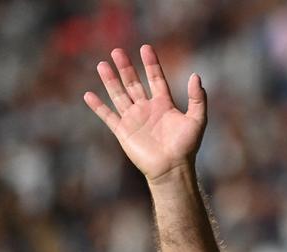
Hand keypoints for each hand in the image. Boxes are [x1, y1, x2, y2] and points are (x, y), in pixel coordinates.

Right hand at [84, 45, 205, 182]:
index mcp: (164, 104)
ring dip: (110, 80)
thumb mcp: (197, 120)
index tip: (145, 48)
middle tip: (117, 51)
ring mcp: (134, 119)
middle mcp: (147, 109)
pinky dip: (98, 107)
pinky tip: (89, 95)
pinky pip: (108, 116)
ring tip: (102, 65)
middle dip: (126, 67)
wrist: (172, 169)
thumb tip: (196, 75)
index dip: (151, 64)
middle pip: (134, 83)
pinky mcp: (123, 132)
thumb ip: (198, 99)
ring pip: (119, 95)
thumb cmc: (186, 147)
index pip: (156, 78)